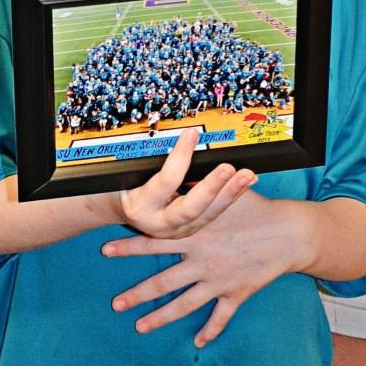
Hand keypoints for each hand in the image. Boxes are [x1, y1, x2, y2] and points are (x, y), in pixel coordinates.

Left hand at [103, 186, 306, 346]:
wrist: (289, 232)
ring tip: (140, 327)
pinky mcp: (236, 293)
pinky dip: (211, 330)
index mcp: (195, 237)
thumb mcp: (223, 194)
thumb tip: (174, 176)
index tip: (106, 251)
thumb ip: (195, 190)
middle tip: (116, 304)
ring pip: (184, 305)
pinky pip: (221, 317)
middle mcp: (202, 263)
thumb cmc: (257, 208)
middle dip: (136, 294)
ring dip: (161, 317)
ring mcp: (218, 282)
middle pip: (162, 283)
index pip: (154, 243)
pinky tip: (200, 343)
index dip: (129, 247)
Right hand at [112, 128, 254, 241]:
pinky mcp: (189, 230)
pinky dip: (229, 197)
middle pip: (191, 208)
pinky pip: (212, 213)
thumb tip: (184, 138)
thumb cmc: (121, 185)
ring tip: (247, 175)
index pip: (166, 181)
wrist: (119, 209)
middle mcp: (158, 224)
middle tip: (229, 168)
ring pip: (207, 214)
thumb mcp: (129, 171)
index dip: (180, 157)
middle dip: (212, 188)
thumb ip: (153, 160)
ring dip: (229, 193)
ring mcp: (176, 231)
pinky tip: (244, 182)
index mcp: (140, 206)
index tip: (192, 134)